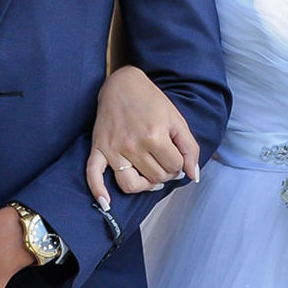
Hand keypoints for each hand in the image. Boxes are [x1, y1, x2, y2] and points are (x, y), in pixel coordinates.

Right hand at [86, 65, 197, 207]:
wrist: (122, 84)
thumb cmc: (151, 101)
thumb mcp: (176, 119)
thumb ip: (189, 148)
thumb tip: (193, 176)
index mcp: (155, 136)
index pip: (174, 167)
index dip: (180, 165)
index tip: (176, 157)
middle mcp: (133, 145)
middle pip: (155, 177)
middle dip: (166, 174)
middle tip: (166, 164)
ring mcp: (113, 148)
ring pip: (131, 184)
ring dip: (145, 186)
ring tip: (151, 178)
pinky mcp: (98, 149)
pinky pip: (94, 175)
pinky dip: (98, 191)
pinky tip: (106, 203)